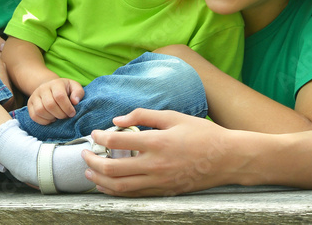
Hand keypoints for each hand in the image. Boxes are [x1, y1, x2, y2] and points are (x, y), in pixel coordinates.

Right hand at [28, 78, 83, 124]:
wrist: (50, 88)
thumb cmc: (65, 90)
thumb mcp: (74, 87)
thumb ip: (78, 93)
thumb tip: (75, 101)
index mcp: (55, 83)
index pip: (59, 96)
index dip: (67, 107)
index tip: (72, 113)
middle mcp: (43, 88)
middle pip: (49, 105)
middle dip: (60, 114)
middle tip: (65, 116)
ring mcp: (34, 96)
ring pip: (40, 110)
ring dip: (51, 118)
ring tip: (57, 117)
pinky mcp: (30, 104)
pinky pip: (34, 116)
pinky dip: (43, 121)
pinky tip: (51, 119)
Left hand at [82, 108, 231, 195]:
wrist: (227, 159)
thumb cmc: (202, 134)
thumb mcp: (173, 116)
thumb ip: (143, 115)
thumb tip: (117, 119)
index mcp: (156, 142)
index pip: (117, 142)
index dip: (100, 137)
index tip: (95, 133)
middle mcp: (155, 165)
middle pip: (112, 169)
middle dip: (93, 162)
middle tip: (84, 154)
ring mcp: (159, 182)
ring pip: (120, 187)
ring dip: (100, 181)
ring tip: (89, 172)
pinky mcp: (164, 192)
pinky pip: (134, 195)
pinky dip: (116, 191)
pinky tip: (108, 185)